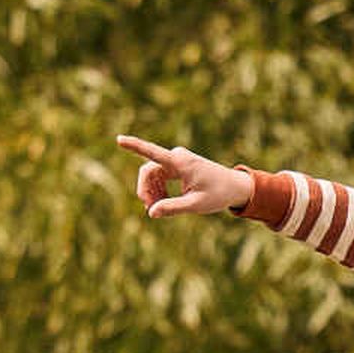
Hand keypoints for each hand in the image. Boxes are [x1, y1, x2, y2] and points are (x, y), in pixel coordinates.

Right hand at [117, 135, 252, 218]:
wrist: (234, 186)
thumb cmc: (218, 194)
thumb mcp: (196, 205)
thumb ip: (173, 208)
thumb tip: (151, 212)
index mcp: (181, 163)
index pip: (153, 153)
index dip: (135, 146)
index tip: (119, 140)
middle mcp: (177, 157)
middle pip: (148, 171)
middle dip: (145, 190)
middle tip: (150, 209)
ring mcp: (176, 160)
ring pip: (152, 174)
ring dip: (151, 191)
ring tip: (158, 208)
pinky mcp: (177, 165)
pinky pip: (159, 175)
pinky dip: (158, 189)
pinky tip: (163, 202)